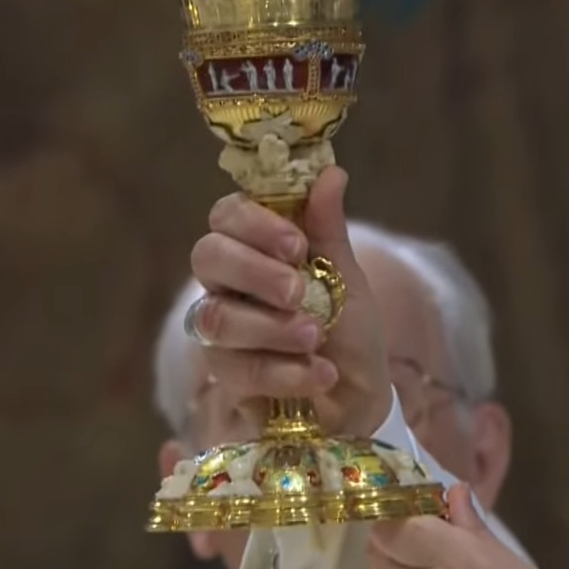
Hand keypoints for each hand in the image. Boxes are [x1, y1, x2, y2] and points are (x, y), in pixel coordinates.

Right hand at [188, 167, 391, 436]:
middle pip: (207, 257)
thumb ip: (329, 231)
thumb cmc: (349, 331)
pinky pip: (239, 370)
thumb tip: (331, 173)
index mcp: (256, 250)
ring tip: (316, 337)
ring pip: (217, 317)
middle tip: (298, 292)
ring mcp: (221, 333)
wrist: (361, 395)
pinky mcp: (226, 379)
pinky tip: (321, 375)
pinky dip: (286, 372)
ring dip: (272, 327)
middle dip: (256, 272)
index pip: (226, 217)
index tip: (296, 245)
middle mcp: (228, 286)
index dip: (254, 224)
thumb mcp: (346, 279)